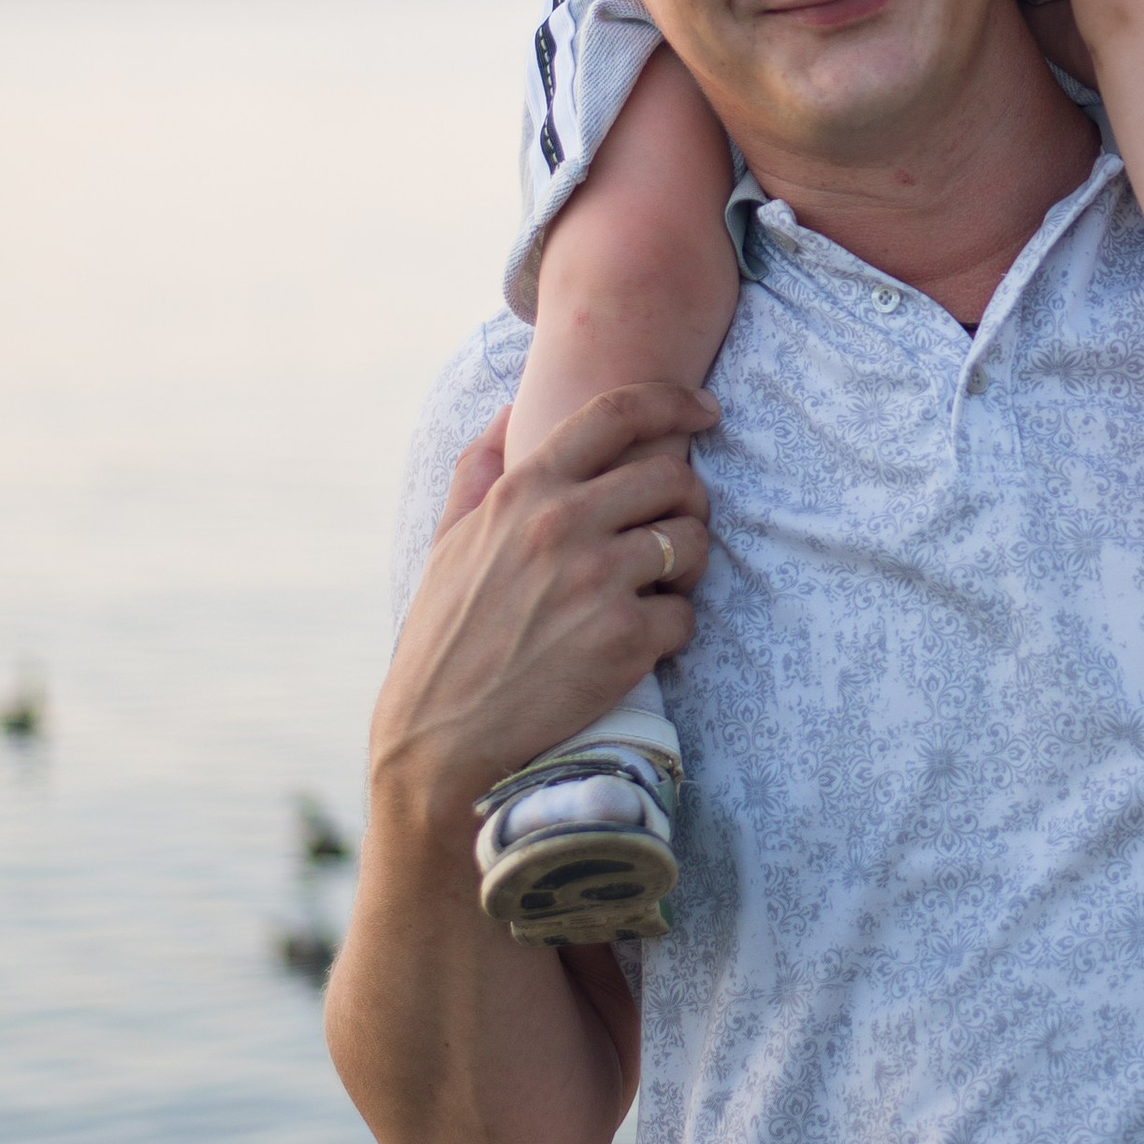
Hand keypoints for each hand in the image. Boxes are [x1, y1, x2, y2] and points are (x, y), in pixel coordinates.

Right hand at [371, 384, 718, 831]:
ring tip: (656, 588)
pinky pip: (686, 614)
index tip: (704, 412)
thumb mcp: (447, 542)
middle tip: (672, 530)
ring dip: (686, 564)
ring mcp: (597, 581)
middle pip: (674, 476)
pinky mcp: (625, 640)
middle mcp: (563, 525)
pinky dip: (673, 628)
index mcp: (524, 492)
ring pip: (691, 541)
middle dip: (686, 501)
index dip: (674, 402)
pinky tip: (641, 641)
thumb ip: (478, 470)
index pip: (616, 413)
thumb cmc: (444, 639)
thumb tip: (509, 411)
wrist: (438, 741)